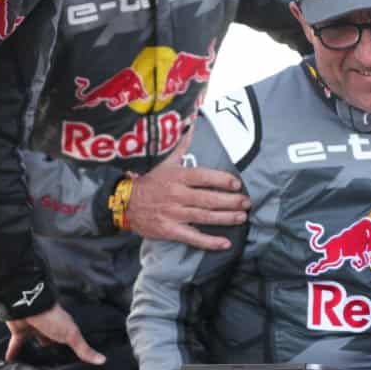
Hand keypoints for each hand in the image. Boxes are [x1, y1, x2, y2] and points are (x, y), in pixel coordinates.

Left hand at [5, 304, 105, 365]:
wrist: (29, 306)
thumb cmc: (53, 317)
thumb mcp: (71, 335)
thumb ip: (84, 349)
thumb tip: (103, 360)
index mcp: (63, 330)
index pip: (68, 343)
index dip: (70, 352)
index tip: (71, 365)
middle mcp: (49, 331)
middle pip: (50, 344)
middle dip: (50, 352)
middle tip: (49, 368)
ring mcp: (34, 331)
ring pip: (33, 345)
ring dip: (33, 354)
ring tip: (31, 369)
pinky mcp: (20, 332)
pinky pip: (16, 345)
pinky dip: (13, 353)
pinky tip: (10, 362)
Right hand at [125, 129, 248, 249]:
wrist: (124, 202)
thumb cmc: (148, 181)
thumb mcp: (163, 161)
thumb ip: (180, 146)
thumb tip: (192, 126)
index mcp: (177, 177)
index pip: (204, 177)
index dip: (222, 180)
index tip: (237, 183)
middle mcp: (177, 195)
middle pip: (209, 199)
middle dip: (231, 201)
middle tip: (246, 203)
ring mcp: (173, 214)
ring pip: (204, 217)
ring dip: (226, 218)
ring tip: (241, 217)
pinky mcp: (170, 230)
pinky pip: (192, 237)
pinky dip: (209, 242)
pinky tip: (224, 243)